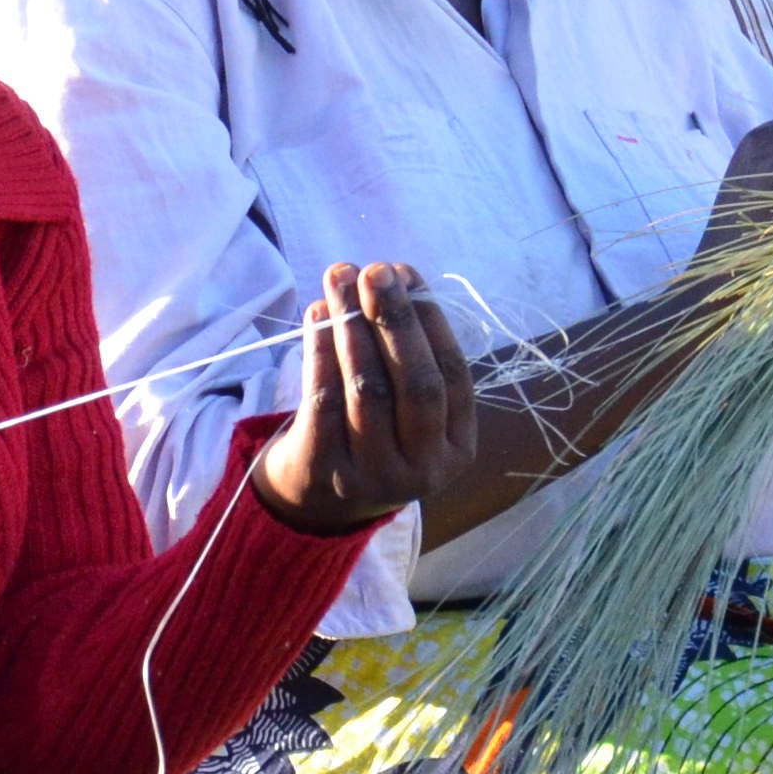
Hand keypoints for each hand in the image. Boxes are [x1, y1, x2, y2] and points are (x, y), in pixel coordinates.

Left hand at [249, 262, 481, 534]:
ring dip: (352, 325)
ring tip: (340, 278)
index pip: (453, 375)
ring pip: (368, 389)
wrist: (318, 503)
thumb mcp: (407, 411)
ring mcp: (375, 476)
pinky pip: (323, 401)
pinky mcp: (326, 473)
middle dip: (396, 320)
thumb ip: (411, 356)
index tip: (408, 274)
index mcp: (457, 448)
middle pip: (416, 384)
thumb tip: (398, 278)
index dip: (431, 321)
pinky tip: (315, 314)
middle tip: (375, 270)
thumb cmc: (371, 436)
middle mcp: (424, 469)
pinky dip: (320, 350)